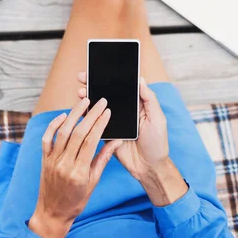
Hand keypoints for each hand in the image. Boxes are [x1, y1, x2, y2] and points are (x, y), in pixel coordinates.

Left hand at [29, 97, 121, 237]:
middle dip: (90, 114)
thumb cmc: (76, 201)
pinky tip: (63, 116)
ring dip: (74, 114)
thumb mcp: (93, 182)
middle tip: (100, 102)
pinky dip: (54, 125)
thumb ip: (103, 159)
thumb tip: (116, 141)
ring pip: (63, 131)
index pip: (91, 141)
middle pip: (78, 133)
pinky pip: (47, 138)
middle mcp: (64, 164)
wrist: (52, 214)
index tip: (107, 112)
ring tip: (84, 102)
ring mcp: (52, 160)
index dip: (100, 124)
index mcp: (79, 172)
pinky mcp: (44, 159)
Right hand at [77, 73, 186, 205]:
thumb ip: (150, 100)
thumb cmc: (157, 143)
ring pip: (98, 107)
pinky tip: (80, 110)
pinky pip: (95, 123)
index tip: (98, 69)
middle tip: (83, 77)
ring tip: (80, 92)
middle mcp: (123, 110)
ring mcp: (114, 122)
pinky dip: (87, 116)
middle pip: (106, 94)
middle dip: (93, 84)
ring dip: (88, 98)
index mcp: (136, 104)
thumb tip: (141, 80)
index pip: (121, 87)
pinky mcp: (106, 134)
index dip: (110, 77)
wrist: (149, 168)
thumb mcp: (157, 119)